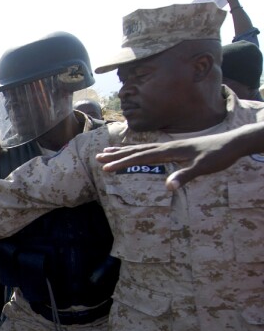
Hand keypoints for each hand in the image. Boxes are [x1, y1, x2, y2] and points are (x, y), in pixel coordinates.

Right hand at [96, 134, 247, 189]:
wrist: (232, 143)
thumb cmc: (218, 155)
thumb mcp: (203, 168)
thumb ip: (184, 176)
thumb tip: (168, 187)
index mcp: (169, 150)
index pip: (140, 157)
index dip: (122, 163)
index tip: (106, 168)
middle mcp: (166, 146)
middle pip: (136, 150)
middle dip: (116, 155)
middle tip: (97, 158)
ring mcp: (169, 146)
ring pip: (141, 148)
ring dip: (123, 151)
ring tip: (107, 151)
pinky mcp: (174, 148)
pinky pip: (150, 150)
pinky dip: (137, 151)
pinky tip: (134, 152)